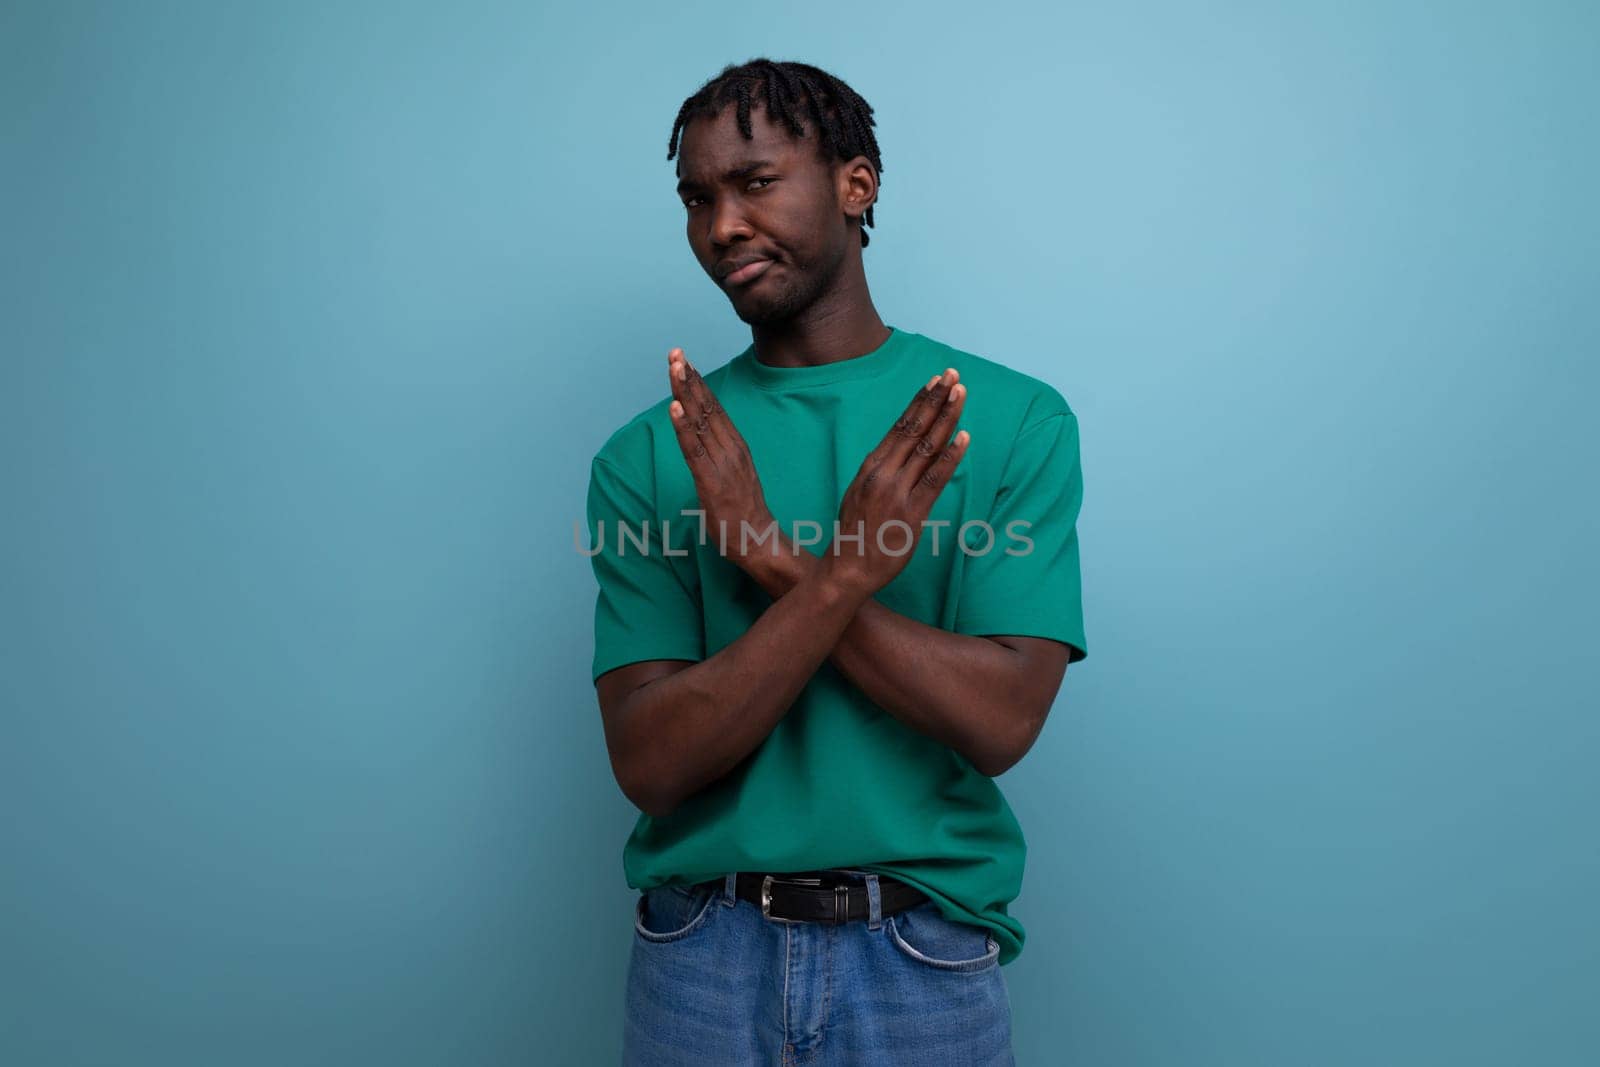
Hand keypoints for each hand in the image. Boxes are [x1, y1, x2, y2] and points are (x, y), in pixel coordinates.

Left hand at [666, 347, 777, 566]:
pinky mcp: (710, 480)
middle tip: (676, 352)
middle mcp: (730, 448)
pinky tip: (674, 408)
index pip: (714, 407)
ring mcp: (721, 463)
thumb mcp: (731, 474)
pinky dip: (682, 428)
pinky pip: (693, 450)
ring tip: (674, 368)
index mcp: (735, 445)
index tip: (685, 361)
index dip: (698, 383)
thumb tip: (700, 442)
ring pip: (699, 421)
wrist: (758, 539)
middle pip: (706, 406)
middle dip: (689, 378)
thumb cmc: (742, 511)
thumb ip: (718, 456)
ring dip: (684, 392)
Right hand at [826, 368, 969, 594]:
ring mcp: (897, 492)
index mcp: (871, 467)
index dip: (920, 402)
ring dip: (946, 418)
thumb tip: (900, 453)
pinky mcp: (912, 514)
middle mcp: (883, 474)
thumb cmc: (856, 533)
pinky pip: (935, 480)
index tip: (935, 381)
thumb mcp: (860, 493)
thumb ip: (880, 472)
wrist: (847, 568)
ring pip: (927, 447)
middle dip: (936, 399)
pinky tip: (964, 437)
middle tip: (952, 375)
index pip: (900, 426)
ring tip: (960, 394)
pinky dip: (951, 457)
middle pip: (915, 429)